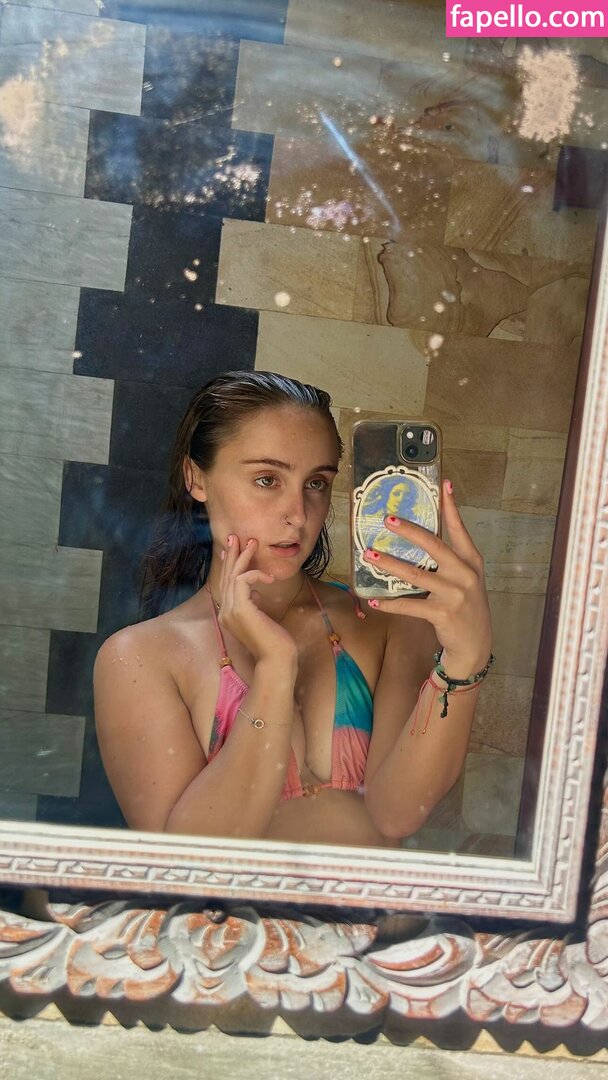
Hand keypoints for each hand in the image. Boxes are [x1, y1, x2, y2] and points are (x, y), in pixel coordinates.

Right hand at [216, 534, 297, 664]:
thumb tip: (255, 592)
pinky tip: (269, 578)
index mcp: (228, 615)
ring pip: (233, 576)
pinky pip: (243, 580)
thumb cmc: (274, 642)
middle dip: (232, 555)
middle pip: (226, 577)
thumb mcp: (261, 618)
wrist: (277, 659)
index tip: (234, 551)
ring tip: (252, 542)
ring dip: (243, 557)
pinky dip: (255, 574)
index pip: (225, 585)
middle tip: (236, 537)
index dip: (229, 566)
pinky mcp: (240, 609)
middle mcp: (225, 612)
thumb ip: (254, 605)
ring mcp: (230, 611)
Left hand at [363, 480, 491, 677]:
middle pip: (434, 546)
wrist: (476, 645)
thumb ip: (449, 560)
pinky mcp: (441, 614)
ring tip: (370, 555)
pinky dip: (390, 603)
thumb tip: (418, 537)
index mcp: (471, 561)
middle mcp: (465, 575)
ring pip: (416, 575)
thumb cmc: (465, 606)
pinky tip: (374, 598)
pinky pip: (410, 606)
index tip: (443, 485)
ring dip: (390, 564)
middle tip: (388, 519)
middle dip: (410, 531)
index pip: (460, 529)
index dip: (451, 507)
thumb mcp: (465, 579)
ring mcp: (454, 595)